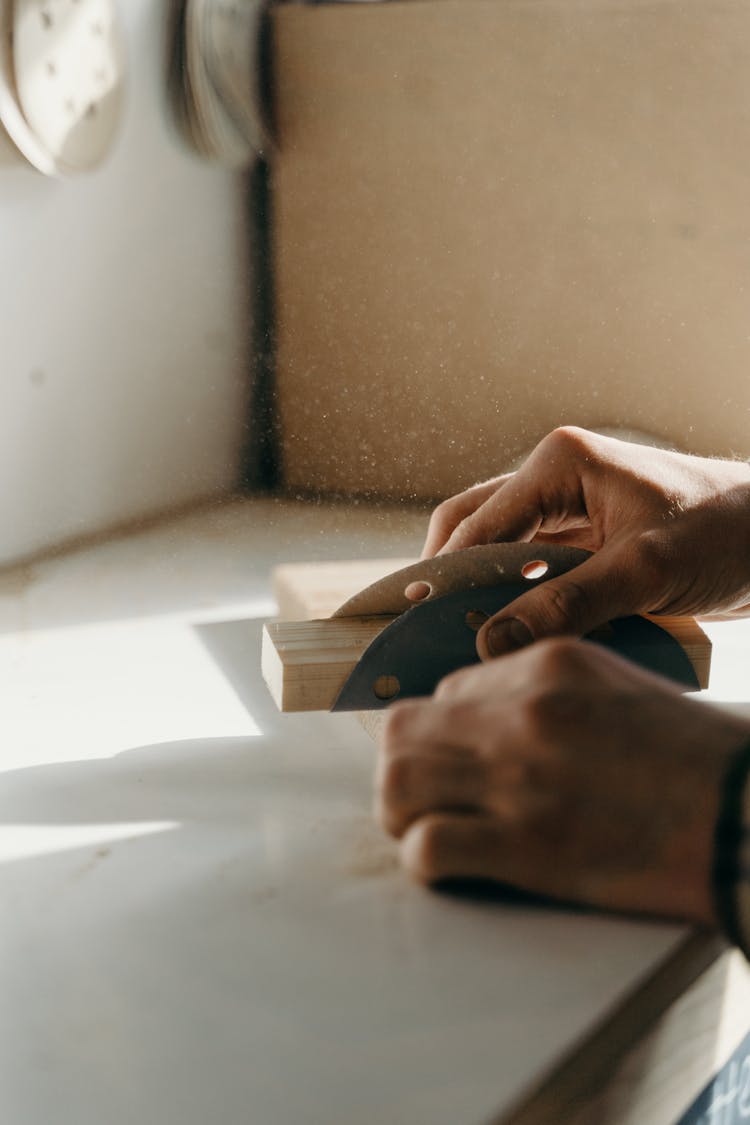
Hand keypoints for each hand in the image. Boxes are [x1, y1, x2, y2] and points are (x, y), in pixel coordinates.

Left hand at [375, 641, 749, 923]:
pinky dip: (425, 861)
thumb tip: (493, 719)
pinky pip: (428, 848)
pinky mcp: (526, 845)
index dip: (444, 732)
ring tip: (424, 831)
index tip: (456, 761)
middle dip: (404, 766)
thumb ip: (551, 692)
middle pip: (404, 729)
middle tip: (423, 799)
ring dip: (400, 812)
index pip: (449, 689)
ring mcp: (519, 777)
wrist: (746, 810)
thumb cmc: (696, 756)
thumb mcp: (620, 688)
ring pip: (397, 781)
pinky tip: (452, 867)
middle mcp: (522, 711)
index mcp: (548, 664)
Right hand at [420, 427, 749, 656]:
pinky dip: (514, 596)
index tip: (412, 619)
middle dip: (448, 577)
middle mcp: (554, 478)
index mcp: (560, 464)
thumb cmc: (725, 534)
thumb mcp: (646, 571)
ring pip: (498, 549)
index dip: (440, 573)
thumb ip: (567, 605)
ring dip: (480, 589)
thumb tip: (491, 641)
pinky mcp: (584, 538)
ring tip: (455, 635)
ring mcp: (568, 507)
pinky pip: (530, 566)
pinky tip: (506, 631)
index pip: (476, 522)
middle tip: (424, 630)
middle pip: (473, 527)